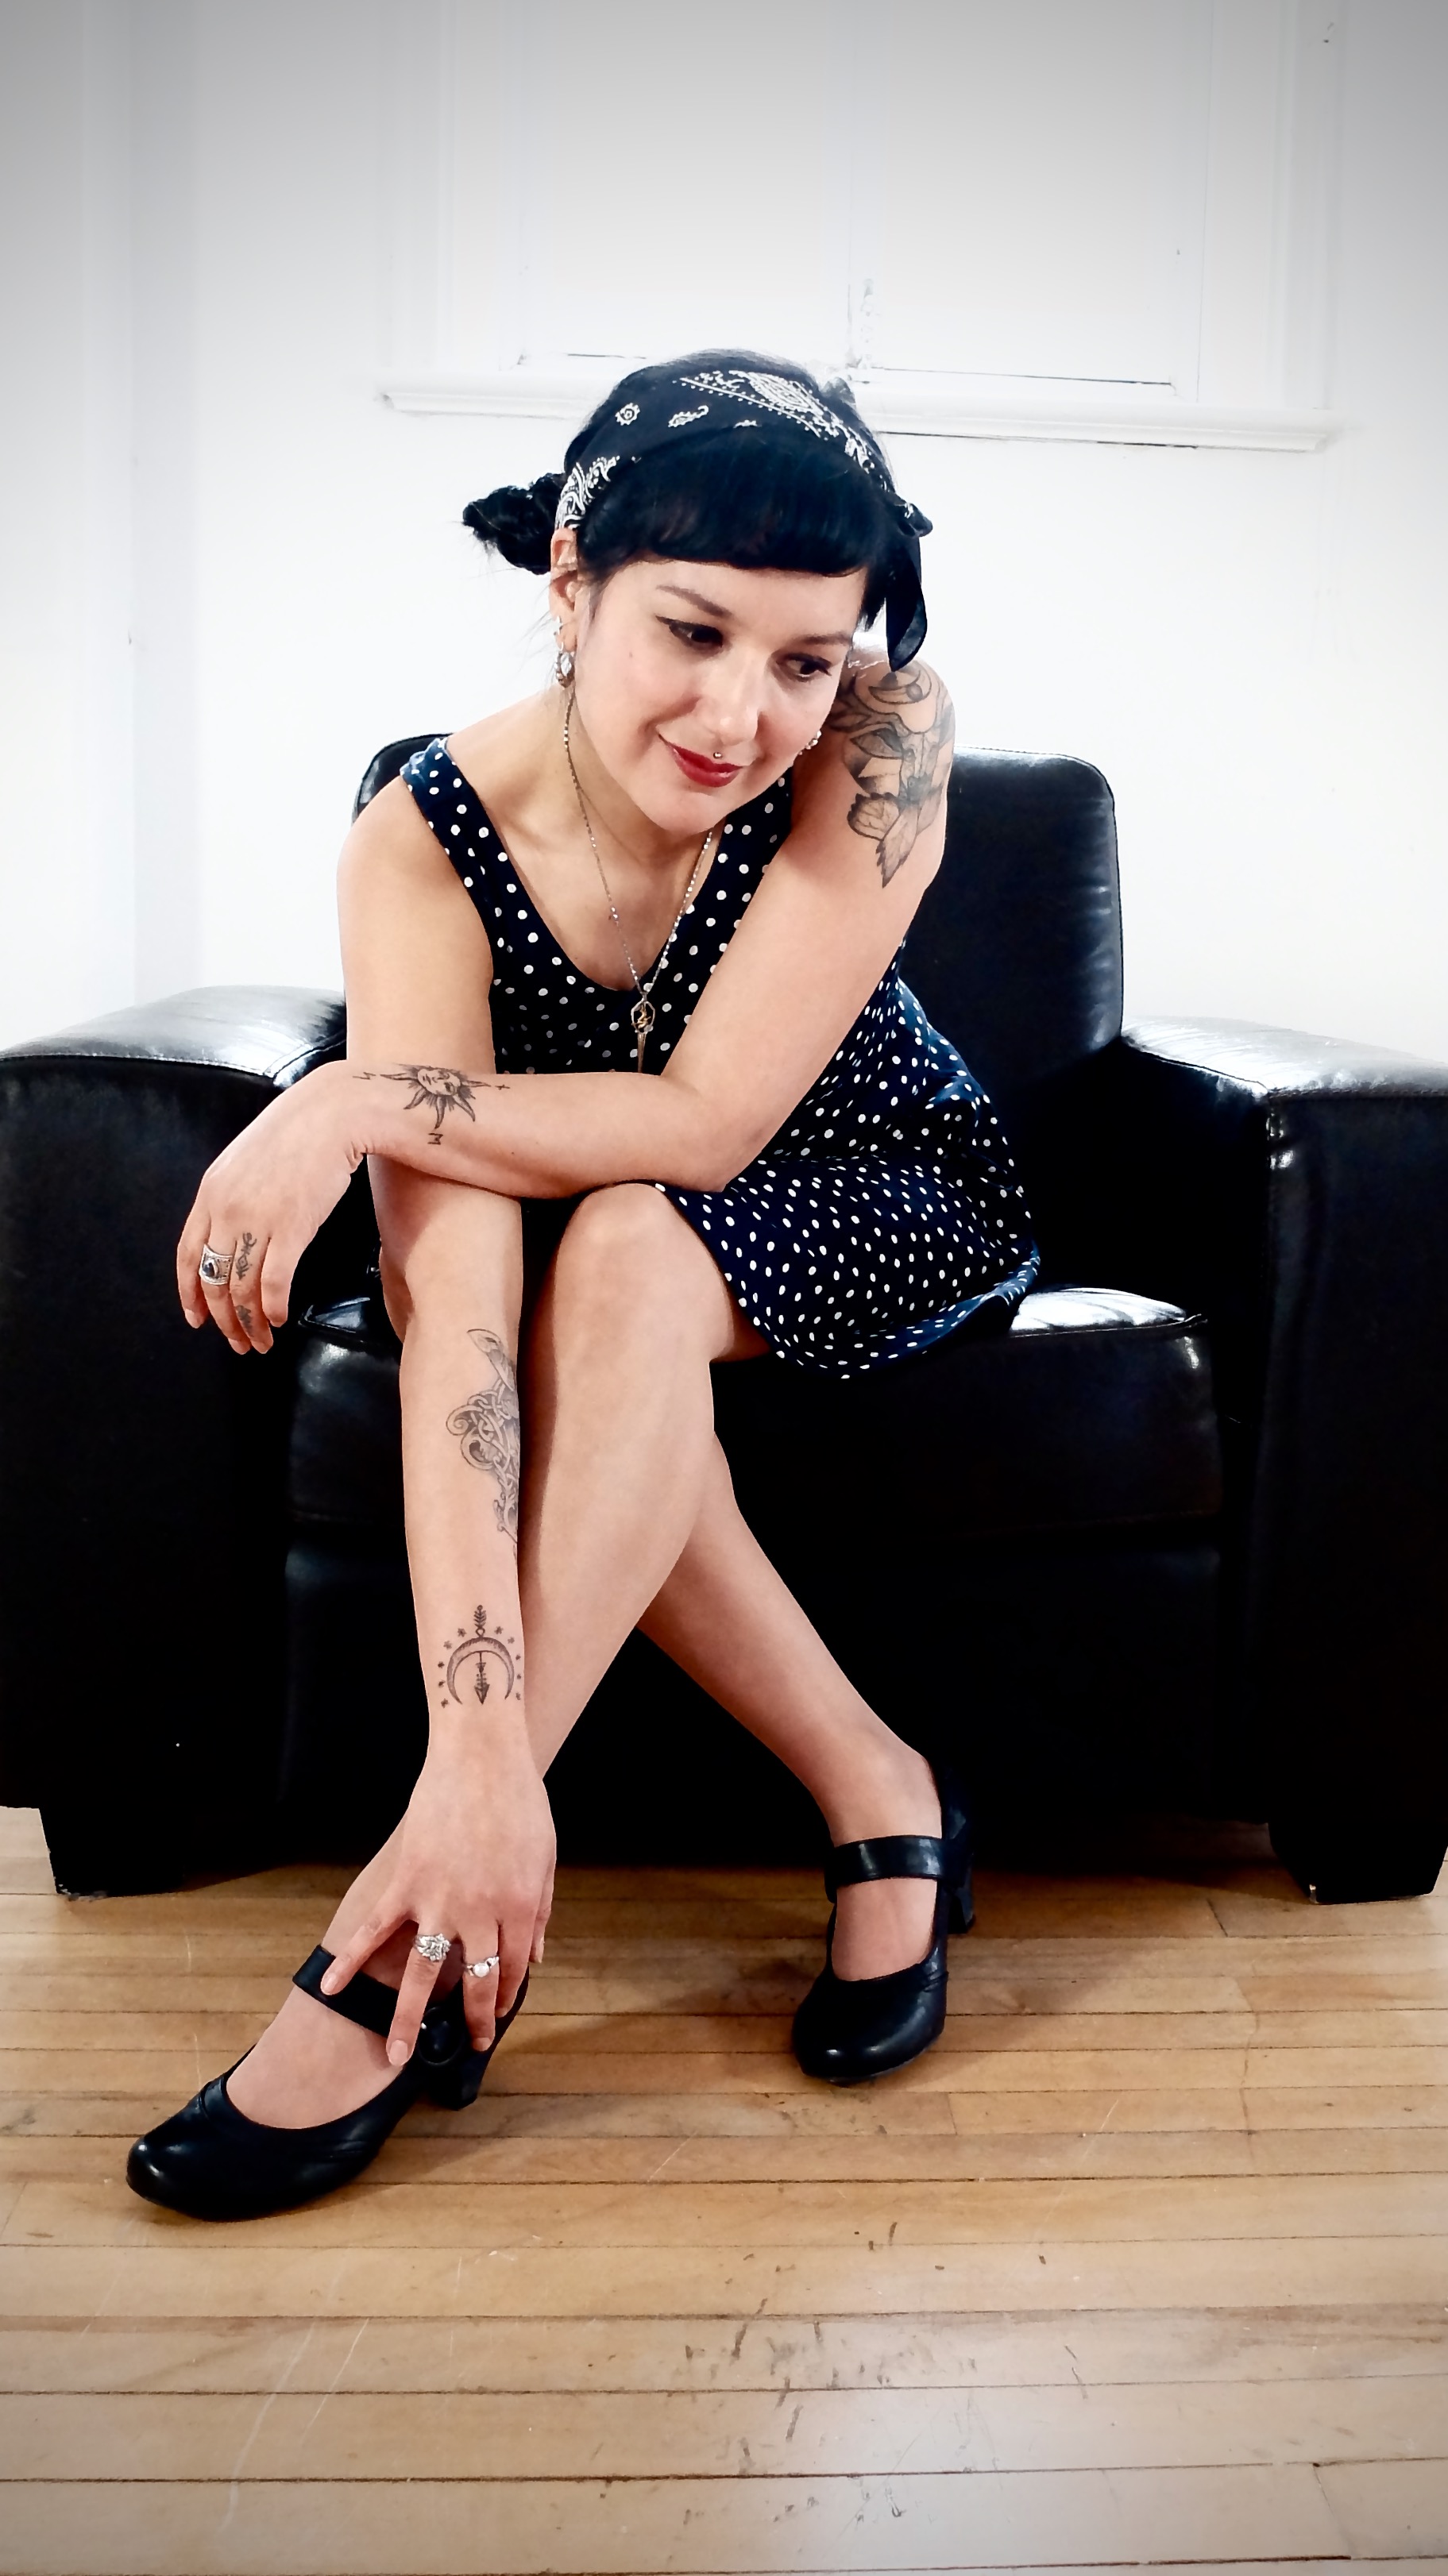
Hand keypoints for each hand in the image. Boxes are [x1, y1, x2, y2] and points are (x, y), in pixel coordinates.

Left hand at [176, 1062, 361, 1352]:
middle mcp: (226, 1209)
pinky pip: (274, 1282)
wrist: (332, 1114)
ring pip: (242, 1287)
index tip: (197, 1319)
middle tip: (236, 1342)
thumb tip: (232, 1233)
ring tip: (260, 1341)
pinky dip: (273, 1308)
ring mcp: (257, 1220)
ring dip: (249, 1322)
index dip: (190, 1293)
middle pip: (213, 1279)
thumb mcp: (245, 1162)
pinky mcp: (292, 1228)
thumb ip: (232, 1197)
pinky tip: (279, 1319)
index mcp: (210, 1193)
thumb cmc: (297, 1134)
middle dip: (222, 1318)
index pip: (188, 1255)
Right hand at [319, 1729, 554, 2058]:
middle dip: (475, 2020)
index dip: (507, 1995)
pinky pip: (375, 1928)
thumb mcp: (544, 1856)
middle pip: (476, 1982)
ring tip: (396, 2056)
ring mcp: (438, 1899)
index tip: (502, 2011)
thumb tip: (536, 1957)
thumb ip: (539, 1910)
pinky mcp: (405, 1881)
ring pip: (422, 1972)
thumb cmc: (520, 1801)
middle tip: (470, 2046)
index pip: (513, 1968)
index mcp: (517, 1906)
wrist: (481, 1756)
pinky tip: (331, 1986)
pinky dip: (352, 1959)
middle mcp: (478, 1912)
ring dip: (409, 2018)